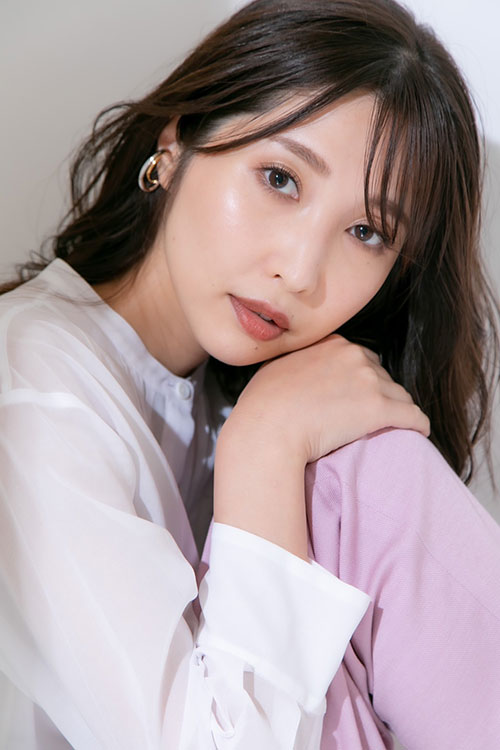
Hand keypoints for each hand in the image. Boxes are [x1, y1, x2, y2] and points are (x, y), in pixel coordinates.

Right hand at [227, 334, 429, 464]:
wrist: (267, 429)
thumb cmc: (262, 405)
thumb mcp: (276, 367)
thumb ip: (296, 361)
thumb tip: (295, 368)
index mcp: (332, 343)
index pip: (360, 358)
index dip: (359, 380)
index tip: (355, 398)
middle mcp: (354, 355)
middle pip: (381, 375)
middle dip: (378, 394)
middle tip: (366, 417)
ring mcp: (369, 381)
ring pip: (399, 395)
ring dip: (395, 410)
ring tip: (391, 428)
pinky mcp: (379, 409)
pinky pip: (413, 415)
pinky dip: (418, 424)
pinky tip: (419, 431)